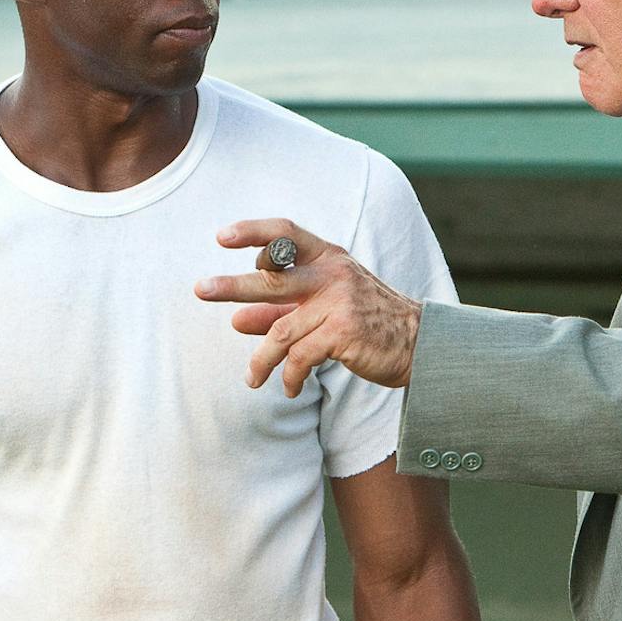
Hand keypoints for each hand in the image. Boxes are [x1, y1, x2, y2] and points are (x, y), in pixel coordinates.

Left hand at [194, 219, 423, 395]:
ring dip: (261, 360)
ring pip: (281, 331)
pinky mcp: (344, 331)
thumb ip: (280, 311)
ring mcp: (339, 301)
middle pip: (273, 276)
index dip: (253, 233)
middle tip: (201, 289)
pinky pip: (301, 356)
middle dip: (233, 285)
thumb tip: (236, 319)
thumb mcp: (324, 307)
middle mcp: (333, 273)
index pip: (285, 234)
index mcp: (328, 257)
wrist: (420, 345)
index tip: (222, 237)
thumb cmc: (368, 322)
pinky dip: (291, 376)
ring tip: (252, 379)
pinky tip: (289, 387)